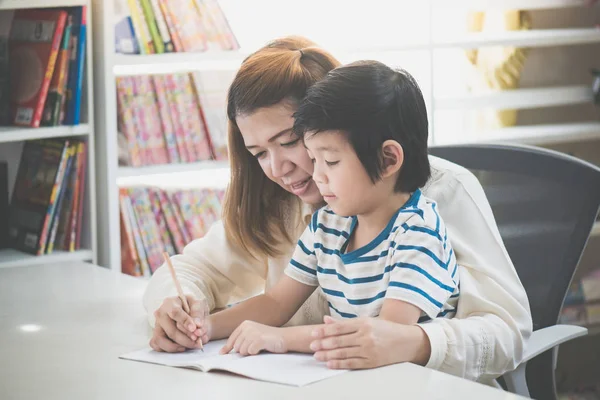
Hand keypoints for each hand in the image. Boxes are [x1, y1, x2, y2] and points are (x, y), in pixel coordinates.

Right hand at [149, 295, 209, 351]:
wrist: (188, 311)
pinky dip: (169, 349)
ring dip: (177, 346)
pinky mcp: (156, 335)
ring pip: (161, 340)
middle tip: (198, 341)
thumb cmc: (191, 306)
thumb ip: (198, 313)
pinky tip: (182, 347)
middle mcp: (160, 314)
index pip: (175, 313)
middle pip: (170, 330)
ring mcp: (157, 325)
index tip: (194, 329)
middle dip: (185, 338)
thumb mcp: (198, 304)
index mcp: (170, 303)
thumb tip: (197, 325)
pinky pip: (157, 346)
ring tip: (191, 345)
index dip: (185, 322)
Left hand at [220, 320, 286, 355]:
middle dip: (243, 351)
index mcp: (244, 324)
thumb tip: (223, 351)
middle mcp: (247, 327)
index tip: (222, 354)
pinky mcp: (259, 339)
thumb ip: (240, 340)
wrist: (285, 337)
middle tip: (254, 348)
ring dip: (250, 352)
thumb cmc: (268, 338)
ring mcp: (253, 332)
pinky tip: (262, 348)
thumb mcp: (252, 335)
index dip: (227, 348)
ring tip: (259, 347)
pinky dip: (255, 353)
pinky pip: (250, 352)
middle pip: (237, 347)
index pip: (231, 339)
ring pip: (243, 350)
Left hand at [309, 316, 430, 369]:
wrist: (406, 341)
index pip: (339, 327)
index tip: (313, 333)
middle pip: (340, 340)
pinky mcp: (372, 361)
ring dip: (328, 355)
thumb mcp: (366, 321)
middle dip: (323, 344)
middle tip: (311, 346)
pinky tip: (330, 364)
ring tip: (317, 356)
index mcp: (363, 323)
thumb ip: (344, 322)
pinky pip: (352, 363)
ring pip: (344, 353)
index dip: (324, 331)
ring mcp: (369, 349)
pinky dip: (340, 364)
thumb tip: (326, 320)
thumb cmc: (384, 329)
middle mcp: (366, 336)